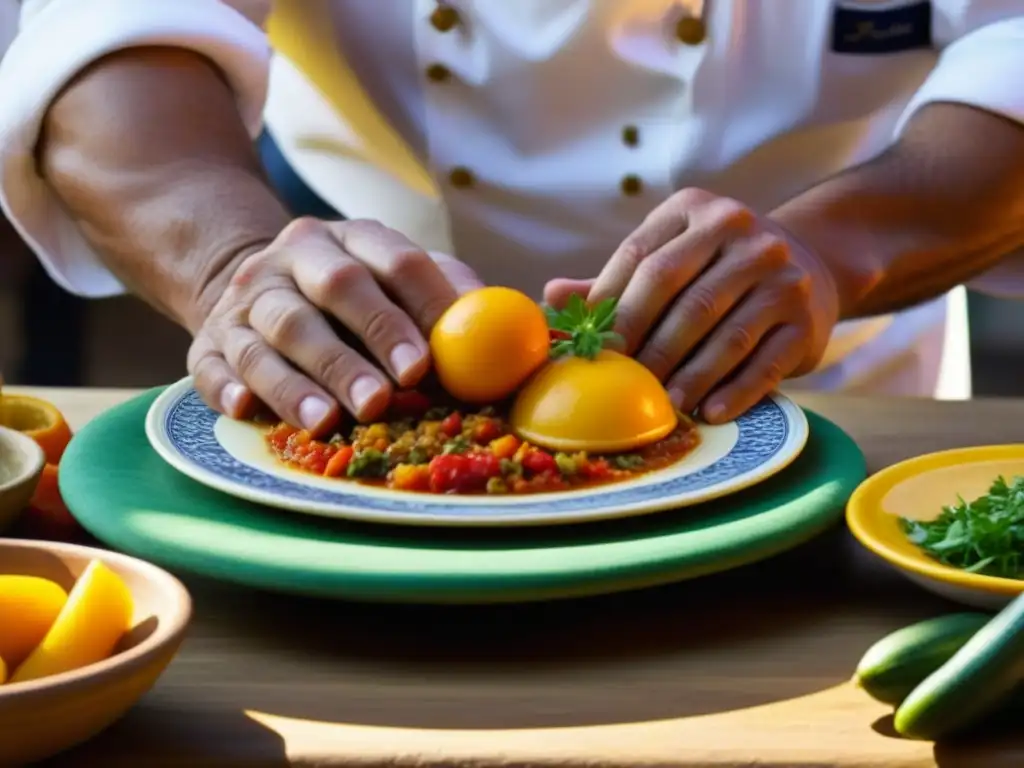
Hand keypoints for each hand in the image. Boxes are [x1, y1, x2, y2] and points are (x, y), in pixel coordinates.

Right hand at [188, 218, 482, 432]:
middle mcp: (295, 258)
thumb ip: (449, 297)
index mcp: (353, 238)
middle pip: (332, 290)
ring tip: (327, 419)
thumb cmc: (355, 297)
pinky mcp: (209, 339)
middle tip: (387, 394)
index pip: (393, 260)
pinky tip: (243, 409)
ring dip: (301, 377)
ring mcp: (247, 298)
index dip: (415, 306)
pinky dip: (226, 386)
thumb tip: (508, 330)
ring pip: (272, 331)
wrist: (261, 284)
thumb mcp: (399, 281)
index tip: (430, 359)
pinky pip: (211, 362)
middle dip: (362, 342)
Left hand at [545, 188, 838, 422]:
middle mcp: (741, 232)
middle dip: (645, 344)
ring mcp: (780, 273)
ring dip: (688, 375)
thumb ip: (616, 280)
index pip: (641, 257)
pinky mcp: (805, 316)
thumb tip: (548, 297)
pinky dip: (734, 391)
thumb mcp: (672, 256)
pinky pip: (765, 361)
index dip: (610, 305)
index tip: (588, 348)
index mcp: (695, 210)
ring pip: (722, 331)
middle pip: (680, 294)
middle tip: (621, 383)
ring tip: (664, 407)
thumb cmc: (717, 268)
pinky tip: (709, 413)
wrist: (810, 262)